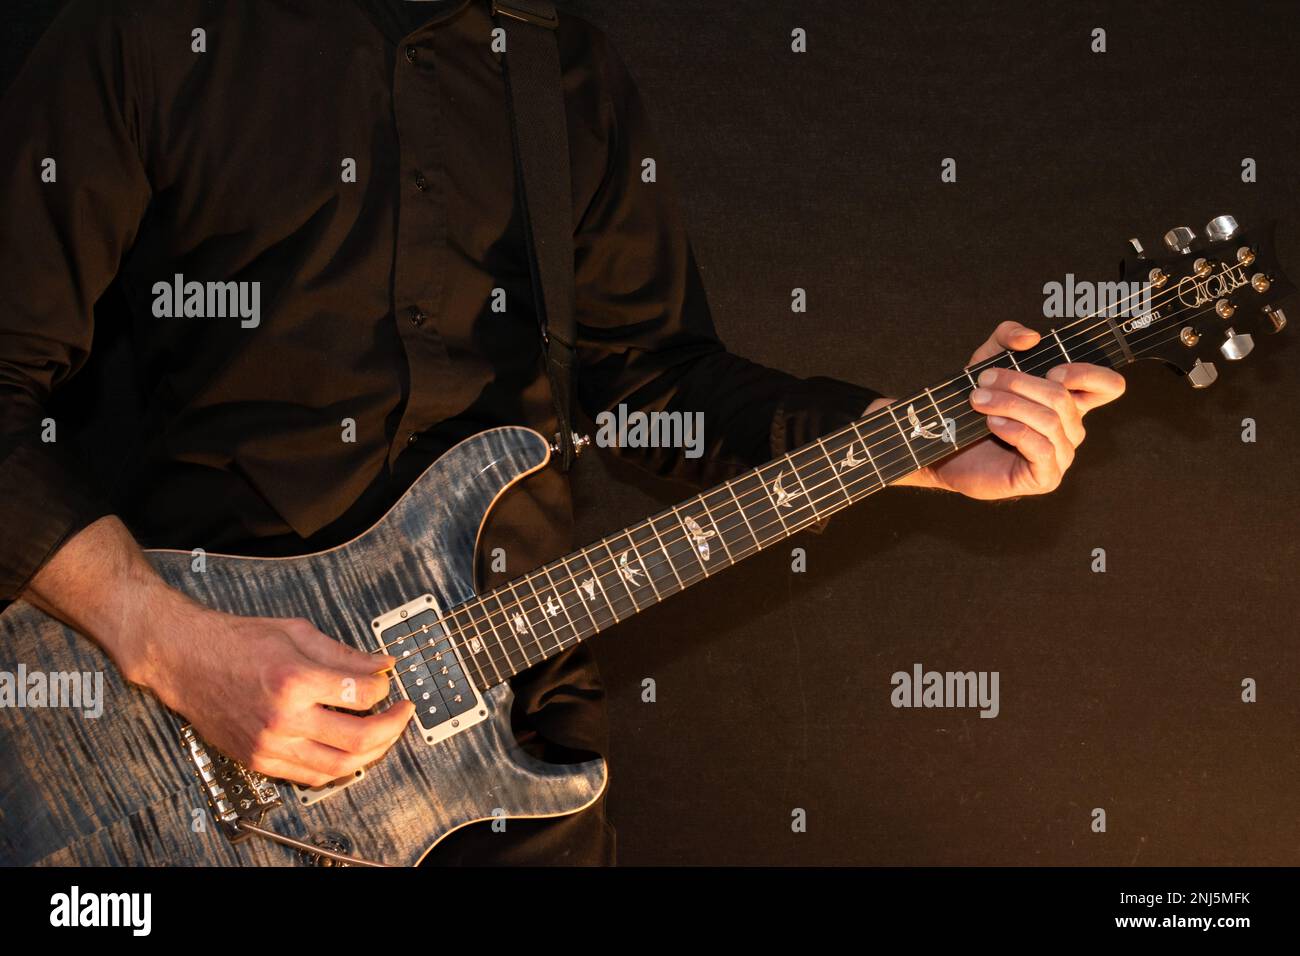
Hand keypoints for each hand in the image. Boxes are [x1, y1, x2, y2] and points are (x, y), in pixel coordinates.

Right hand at [121, 598, 413, 786]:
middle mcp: (283, 718)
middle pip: (359, 738)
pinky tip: (350, 749)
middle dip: (393, 726)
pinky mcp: (259, 760)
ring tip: (383, 733)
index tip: (389, 681)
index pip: (363, 694)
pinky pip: (311, 776)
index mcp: (295, 680)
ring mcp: (270, 744)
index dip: (385, 687)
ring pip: (339, 765)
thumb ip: (345, 654)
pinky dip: (338, 766)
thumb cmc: (236, 642)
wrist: (185, 660)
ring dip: (372, 752)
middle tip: (403, 712)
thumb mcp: (297, 632)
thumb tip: (382, 665)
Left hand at [890, 321, 1125, 499]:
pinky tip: (992, 424)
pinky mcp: (1046, 478)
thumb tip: (1031, 337)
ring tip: (978, 401)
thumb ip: (1007, 337)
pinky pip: (1039, 447)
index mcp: (1069, 401)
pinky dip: (1014, 430)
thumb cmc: (975, 407)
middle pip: (1062, 398)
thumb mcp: (986, 360)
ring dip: (1009, 404)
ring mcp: (1061, 455)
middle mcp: (1072, 428)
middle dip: (1019, 383)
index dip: (1088, 374)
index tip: (1052, 369)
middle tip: (983, 380)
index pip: (1108, 386)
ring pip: (1049, 421)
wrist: (948, 451)